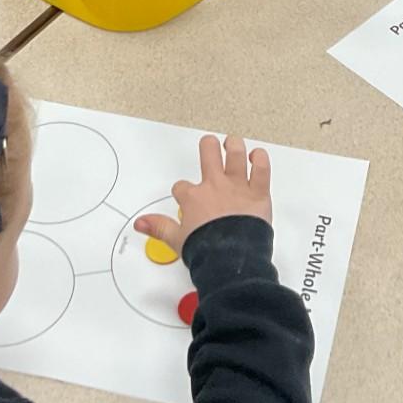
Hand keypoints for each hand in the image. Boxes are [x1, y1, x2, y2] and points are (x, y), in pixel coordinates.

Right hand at [133, 134, 272, 254]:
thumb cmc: (206, 251)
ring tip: (232, 143)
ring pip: (236, 153)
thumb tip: (140, 224)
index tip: (185, 200)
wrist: (231, 259)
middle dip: (208, 146)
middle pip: (209, 153)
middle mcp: (215, 186)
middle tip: (209, 145)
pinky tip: (257, 156)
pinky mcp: (258, 193)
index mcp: (194, 197)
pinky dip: (261, 159)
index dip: (183, 192)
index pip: (182, 187)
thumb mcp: (176, 241)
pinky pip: (262, 169)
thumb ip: (158, 228)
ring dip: (234, 145)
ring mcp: (237, 187)